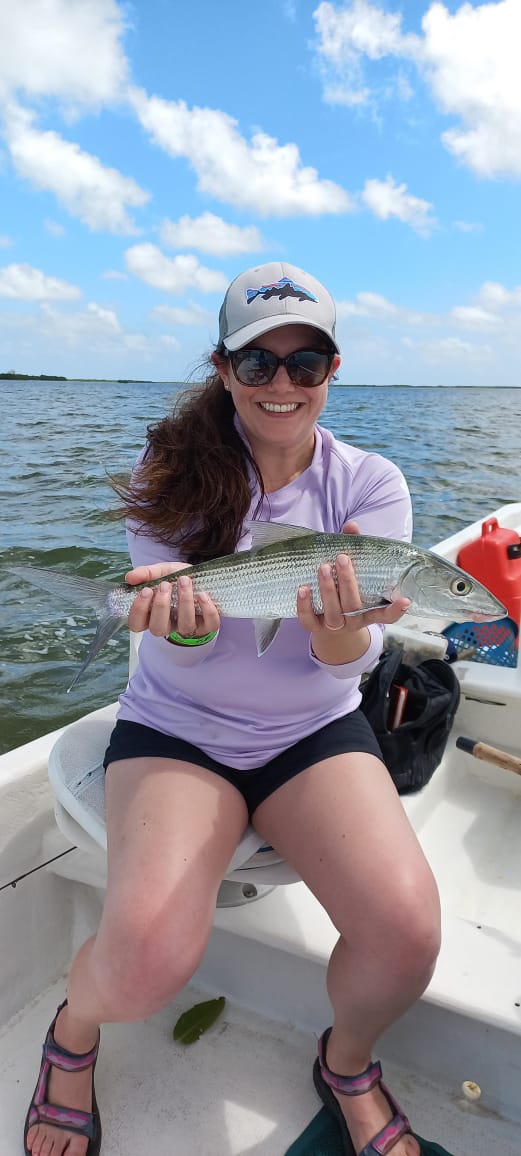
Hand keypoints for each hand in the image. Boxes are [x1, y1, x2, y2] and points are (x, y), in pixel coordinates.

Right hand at [125, 561, 220, 638]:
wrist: (204, 577)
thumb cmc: (177, 578)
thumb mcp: (161, 571)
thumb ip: (145, 573)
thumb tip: (130, 577)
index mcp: (152, 615)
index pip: (136, 624)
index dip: (139, 610)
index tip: (146, 590)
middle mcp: (168, 625)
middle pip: (158, 629)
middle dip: (161, 606)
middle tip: (165, 585)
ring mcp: (188, 627)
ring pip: (185, 626)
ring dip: (185, 602)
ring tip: (184, 581)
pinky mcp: (208, 626)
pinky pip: (209, 625)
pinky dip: (207, 610)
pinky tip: (202, 594)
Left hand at [297, 520, 409, 663]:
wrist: (329, 627)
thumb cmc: (346, 593)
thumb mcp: (354, 574)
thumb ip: (355, 549)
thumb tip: (352, 525)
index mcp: (369, 611)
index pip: (386, 614)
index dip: (396, 609)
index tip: (406, 600)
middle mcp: (354, 620)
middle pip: (353, 605)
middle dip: (347, 581)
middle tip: (342, 558)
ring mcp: (335, 626)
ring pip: (333, 612)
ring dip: (328, 590)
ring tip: (323, 568)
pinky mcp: (315, 628)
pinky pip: (308, 620)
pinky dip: (304, 605)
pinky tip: (303, 588)